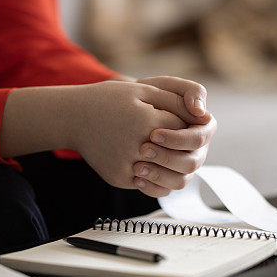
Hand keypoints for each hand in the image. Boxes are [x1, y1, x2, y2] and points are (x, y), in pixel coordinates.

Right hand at [70, 80, 202, 190]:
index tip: (179, 120)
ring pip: (171, 178)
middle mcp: (137, 147)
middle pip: (181, 158)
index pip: (184, 129)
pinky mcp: (119, 179)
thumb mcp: (142, 89)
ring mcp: (127, 166)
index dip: (185, 125)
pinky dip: (159, 180)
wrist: (73, 118)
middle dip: (183, 149)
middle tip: (177, 141)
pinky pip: (151, 187)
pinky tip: (157, 167)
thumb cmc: (109, 99)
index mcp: (146, 122)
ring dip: (176, 168)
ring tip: (172, 156)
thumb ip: (175, 101)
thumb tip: (203, 115)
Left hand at [131, 77, 216, 196]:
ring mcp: (183, 168)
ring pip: (180, 182)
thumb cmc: (149, 95)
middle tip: (142, 150)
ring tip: (136, 167)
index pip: (199, 139)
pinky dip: (151, 187)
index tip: (153, 133)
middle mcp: (197, 151)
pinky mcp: (168, 180)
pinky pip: (165, 192)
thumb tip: (201, 111)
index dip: (178, 139)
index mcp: (203, 129)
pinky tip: (135, 178)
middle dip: (166, 157)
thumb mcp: (166, 86)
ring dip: (159, 175)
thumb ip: (190, 91)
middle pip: (191, 163)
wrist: (125, 112)